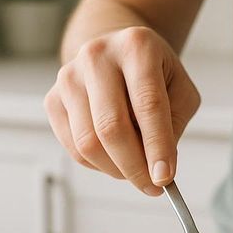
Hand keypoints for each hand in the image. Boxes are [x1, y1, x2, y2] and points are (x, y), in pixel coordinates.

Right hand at [44, 26, 199, 194]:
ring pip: (88, 143)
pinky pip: (73, 148)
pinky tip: (115, 158)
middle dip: (135, 167)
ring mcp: (69, 77)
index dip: (157, 146)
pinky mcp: (53, 99)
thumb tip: (158, 170)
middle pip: (111, 127)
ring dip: (116, 169)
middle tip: (152, 186)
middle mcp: (97, 56)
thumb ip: (173, 126)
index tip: (165, 177)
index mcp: (136, 46)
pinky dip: (98, 164)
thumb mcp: (180, 91)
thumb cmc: (154, 73)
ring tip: (136, 170)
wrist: (116, 52)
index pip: (148, 104)